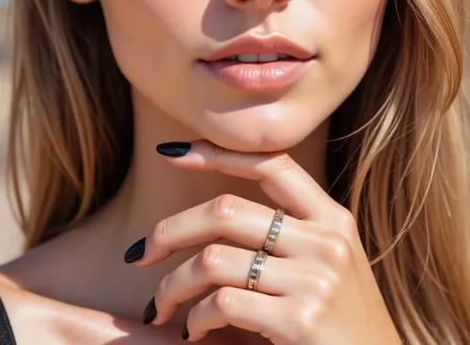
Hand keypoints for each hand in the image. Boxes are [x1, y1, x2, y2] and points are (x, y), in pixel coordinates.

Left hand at [125, 140, 402, 344]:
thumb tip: (213, 211)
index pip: (271, 163)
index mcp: (333, 218)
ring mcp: (317, 279)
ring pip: (213, 259)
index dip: (218, 153)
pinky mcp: (301, 320)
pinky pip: (222, 304)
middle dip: (170, 230)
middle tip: (141, 253)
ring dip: (171, 285)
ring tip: (162, 305)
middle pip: (226, 210)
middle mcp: (327, 241)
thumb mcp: (327, 263)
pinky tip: (193, 333)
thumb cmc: (339, 323)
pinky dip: (195, 319)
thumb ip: (288, 232)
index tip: (173, 153)